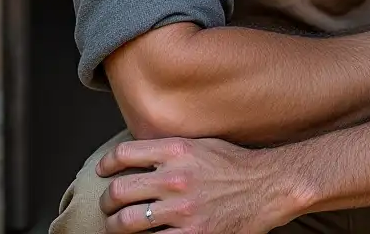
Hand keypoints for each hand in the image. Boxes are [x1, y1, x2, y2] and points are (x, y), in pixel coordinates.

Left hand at [96, 136, 305, 232]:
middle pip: (118, 190)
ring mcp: (182, 210)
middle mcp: (175, 179)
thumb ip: (169, 150)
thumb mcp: (200, 144)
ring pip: (126, 222)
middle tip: (108, 206)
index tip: (103, 172)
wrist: (267, 186)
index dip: (106, 164)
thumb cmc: (235, 165)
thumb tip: (138, 156)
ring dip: (115, 226)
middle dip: (106, 201)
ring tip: (117, 226)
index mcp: (176, 151)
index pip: (124, 154)